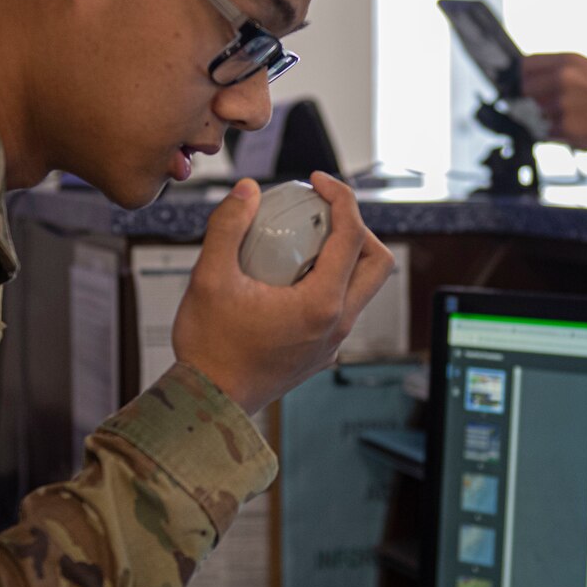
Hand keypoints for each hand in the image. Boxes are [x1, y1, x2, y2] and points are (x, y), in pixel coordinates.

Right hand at [172, 174, 396, 413]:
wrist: (208, 403)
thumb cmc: (209, 349)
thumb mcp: (209, 278)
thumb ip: (228, 226)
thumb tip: (247, 191)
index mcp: (321, 305)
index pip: (353, 236)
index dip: (341, 197)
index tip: (319, 182)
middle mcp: (337, 325)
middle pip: (377, 264)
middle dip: (359, 229)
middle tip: (325, 214)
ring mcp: (332, 343)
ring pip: (363, 289)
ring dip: (346, 258)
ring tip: (308, 241)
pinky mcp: (321, 354)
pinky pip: (341, 309)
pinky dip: (330, 283)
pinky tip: (291, 277)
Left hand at [521, 53, 586, 150]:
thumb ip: (559, 70)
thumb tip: (528, 77)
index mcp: (567, 60)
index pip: (525, 66)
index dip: (521, 76)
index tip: (521, 83)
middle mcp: (562, 79)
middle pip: (526, 90)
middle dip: (535, 98)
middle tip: (554, 104)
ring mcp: (562, 103)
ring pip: (538, 113)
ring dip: (550, 118)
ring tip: (578, 115)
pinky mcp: (566, 126)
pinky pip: (549, 132)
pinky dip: (560, 133)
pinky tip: (581, 126)